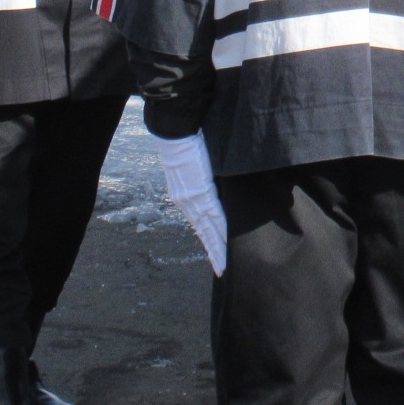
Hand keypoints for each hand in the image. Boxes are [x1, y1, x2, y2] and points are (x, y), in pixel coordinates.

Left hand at [154, 133, 226, 275]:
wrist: (175, 132)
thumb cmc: (186, 142)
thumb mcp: (193, 165)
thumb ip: (203, 179)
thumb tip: (216, 185)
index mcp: (184, 196)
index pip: (200, 223)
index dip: (208, 240)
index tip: (215, 255)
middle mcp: (186, 203)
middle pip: (204, 232)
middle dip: (214, 252)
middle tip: (222, 271)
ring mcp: (193, 200)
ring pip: (209, 230)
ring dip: (218, 249)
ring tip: (225, 266)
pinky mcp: (201, 193)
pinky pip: (214, 217)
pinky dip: (221, 232)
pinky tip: (228, 245)